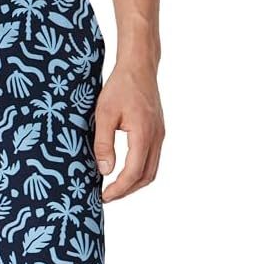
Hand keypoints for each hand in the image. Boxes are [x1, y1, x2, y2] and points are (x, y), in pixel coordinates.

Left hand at [93, 62, 164, 202]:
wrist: (139, 67)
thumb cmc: (120, 87)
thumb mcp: (104, 114)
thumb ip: (103, 143)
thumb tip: (105, 170)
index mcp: (144, 135)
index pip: (134, 172)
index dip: (119, 189)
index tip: (104, 196)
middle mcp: (156, 138)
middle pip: (146, 176)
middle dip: (127, 190)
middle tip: (106, 196)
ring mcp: (160, 135)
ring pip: (152, 169)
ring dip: (134, 182)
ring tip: (114, 187)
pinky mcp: (158, 131)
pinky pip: (152, 158)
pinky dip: (139, 170)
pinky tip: (123, 170)